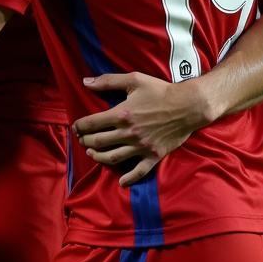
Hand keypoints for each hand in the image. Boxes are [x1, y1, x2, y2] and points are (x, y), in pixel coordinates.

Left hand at [72, 72, 210, 186]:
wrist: (187, 106)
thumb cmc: (160, 91)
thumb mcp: (133, 80)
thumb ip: (108, 81)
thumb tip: (85, 82)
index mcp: (122, 114)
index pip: (93, 123)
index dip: (80, 126)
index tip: (75, 127)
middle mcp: (129, 133)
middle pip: (99, 141)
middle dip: (86, 140)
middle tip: (82, 140)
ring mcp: (141, 146)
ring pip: (113, 157)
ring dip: (98, 157)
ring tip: (92, 153)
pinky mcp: (153, 155)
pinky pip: (139, 171)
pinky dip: (128, 178)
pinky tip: (120, 181)